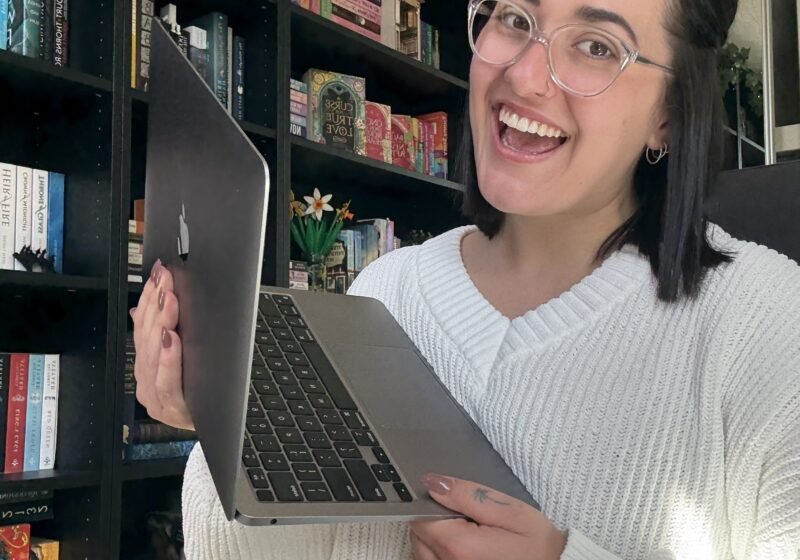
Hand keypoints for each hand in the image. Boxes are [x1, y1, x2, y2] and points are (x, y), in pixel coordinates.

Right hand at [130, 260, 193, 430]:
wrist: (216, 429)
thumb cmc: (200, 392)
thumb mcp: (181, 358)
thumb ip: (164, 333)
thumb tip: (151, 303)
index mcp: (146, 363)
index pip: (142, 325)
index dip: (149, 297)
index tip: (159, 273)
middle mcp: (145, 378)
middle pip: (146, 336)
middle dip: (156, 304)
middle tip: (166, 281)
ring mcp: (154, 395)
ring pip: (152, 354)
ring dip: (161, 323)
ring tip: (168, 301)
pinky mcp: (171, 409)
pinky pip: (166, 381)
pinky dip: (168, 358)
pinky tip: (172, 340)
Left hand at [409, 475, 565, 559]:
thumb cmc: (539, 546)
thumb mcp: (510, 511)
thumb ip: (468, 495)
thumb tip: (432, 482)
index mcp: (460, 546)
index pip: (420, 517)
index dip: (434, 504)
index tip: (456, 503)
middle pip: (418, 535)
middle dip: (435, 522)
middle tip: (470, 519)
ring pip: (422, 552)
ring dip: (436, 539)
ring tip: (470, 535)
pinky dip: (440, 555)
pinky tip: (465, 550)